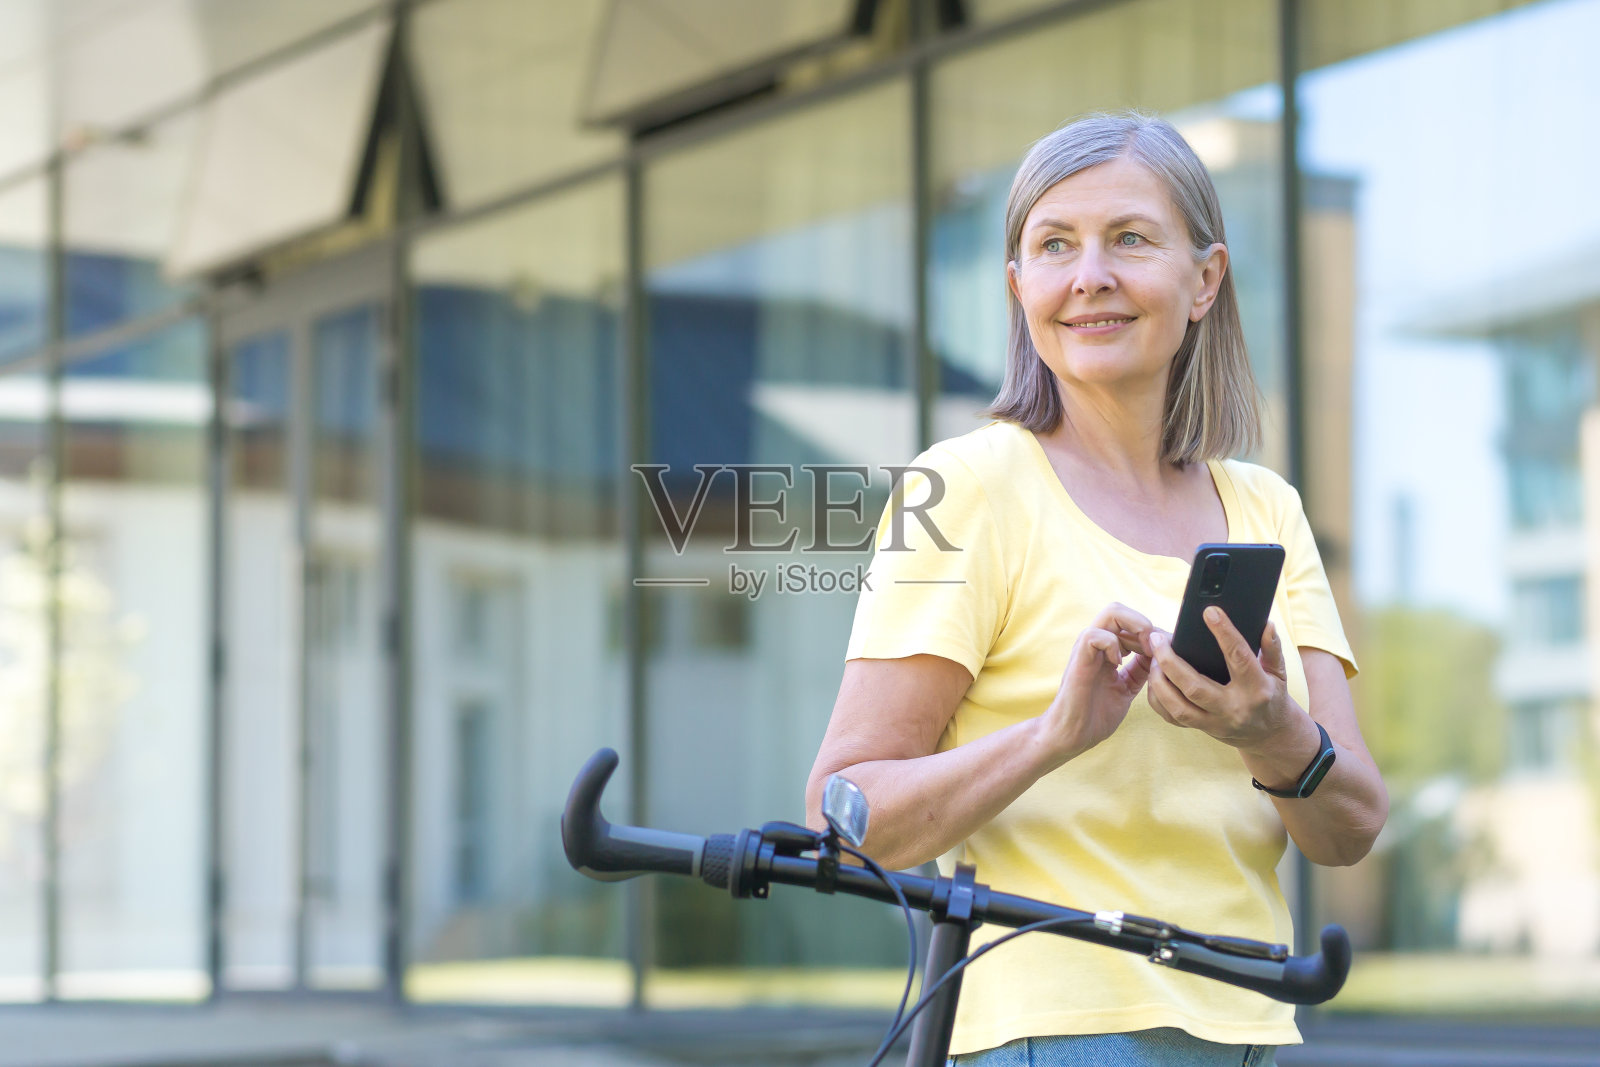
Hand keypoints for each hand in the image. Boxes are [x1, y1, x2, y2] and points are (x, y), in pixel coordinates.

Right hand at [1036, 602, 1153, 763]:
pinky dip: (1113, 644)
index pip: (1129, 622)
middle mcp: (1096, 645)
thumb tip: (1158, 656)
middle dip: (1143, 623)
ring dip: (1134, 627)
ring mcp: (1087, 650)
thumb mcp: (1126, 688)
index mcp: (1107, 651)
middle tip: (1154, 648)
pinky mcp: (1079, 658)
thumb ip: (1138, 671)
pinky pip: (1096, 634)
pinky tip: (1118, 664)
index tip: (1162, 653)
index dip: (1150, 633)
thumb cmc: (1095, 715)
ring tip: (1142, 651)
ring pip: (1111, 613)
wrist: (1072, 735)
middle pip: (1120, 610)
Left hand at [1146, 607, 1296, 752]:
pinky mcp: (1203, 730)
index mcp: (1256, 689)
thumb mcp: (1278, 672)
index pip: (1238, 658)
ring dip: (1159, 682)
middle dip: (1170, 662)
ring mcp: (1216, 724)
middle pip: (1195, 687)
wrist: (1269, 734)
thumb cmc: (1271, 696)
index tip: (1209, 612)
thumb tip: (1267, 624)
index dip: (1224, 633)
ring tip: (1152, 658)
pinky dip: (1158, 698)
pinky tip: (1154, 678)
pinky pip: (1172, 718)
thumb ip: (1272, 648)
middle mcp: (1234, 709)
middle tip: (1157, 639)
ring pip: (1178, 707)